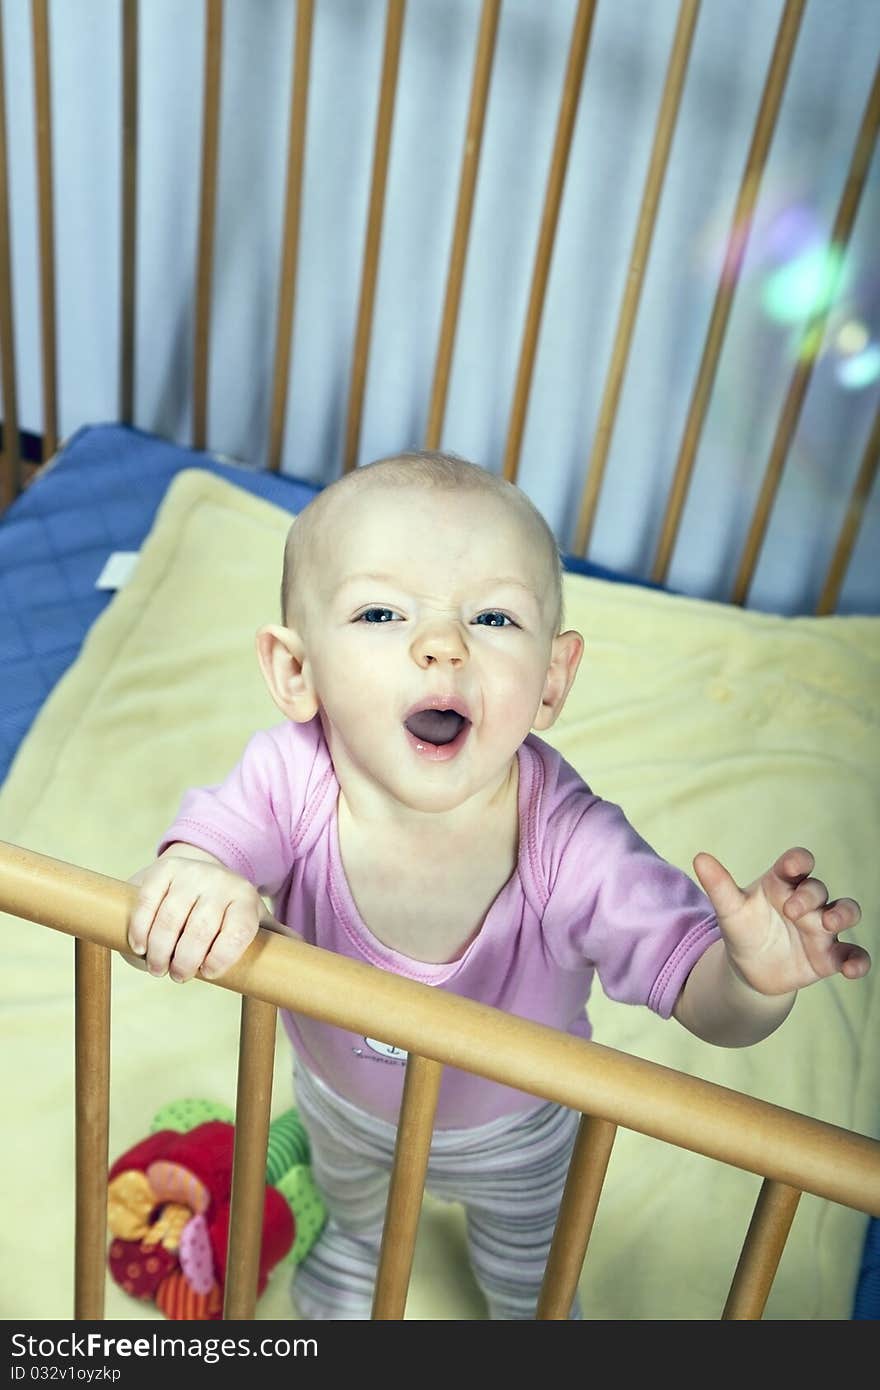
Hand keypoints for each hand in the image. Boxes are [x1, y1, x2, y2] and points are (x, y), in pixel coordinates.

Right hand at [127, 855, 263, 982]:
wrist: (197, 868)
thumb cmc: (227, 910)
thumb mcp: (253, 920)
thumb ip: (274, 937)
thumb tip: (304, 952)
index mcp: (246, 898)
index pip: (238, 932)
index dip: (222, 957)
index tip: (209, 973)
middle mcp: (220, 882)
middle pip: (200, 930)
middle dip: (186, 961)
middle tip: (178, 977)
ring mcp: (190, 874)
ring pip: (171, 919)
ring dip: (160, 951)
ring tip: (158, 968)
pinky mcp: (161, 870)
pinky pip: (147, 903)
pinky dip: (141, 929)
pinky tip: (140, 948)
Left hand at [693, 846, 868, 995]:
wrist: (749, 970)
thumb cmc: (743, 930)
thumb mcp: (730, 910)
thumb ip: (719, 886)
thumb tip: (700, 857)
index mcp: (782, 883)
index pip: (798, 862)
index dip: (799, 861)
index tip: (794, 865)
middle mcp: (806, 902)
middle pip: (819, 889)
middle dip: (810, 896)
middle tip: (792, 909)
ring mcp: (821, 928)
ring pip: (846, 912)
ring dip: (843, 914)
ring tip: (828, 924)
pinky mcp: (830, 955)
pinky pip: (854, 954)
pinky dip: (858, 961)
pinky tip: (851, 970)